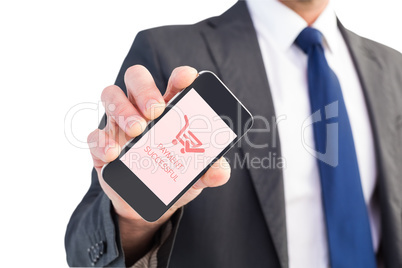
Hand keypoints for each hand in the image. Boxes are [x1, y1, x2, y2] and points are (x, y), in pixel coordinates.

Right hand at [87, 65, 230, 263]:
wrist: (145, 204)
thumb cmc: (173, 177)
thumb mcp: (195, 175)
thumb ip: (208, 171)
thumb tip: (220, 172)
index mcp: (170, 109)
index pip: (174, 83)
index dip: (180, 76)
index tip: (187, 78)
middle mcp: (142, 110)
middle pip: (136, 79)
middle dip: (145, 89)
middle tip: (155, 110)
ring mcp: (119, 125)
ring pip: (111, 96)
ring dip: (123, 109)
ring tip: (137, 130)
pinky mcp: (103, 145)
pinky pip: (95, 134)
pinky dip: (102, 141)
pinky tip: (114, 154)